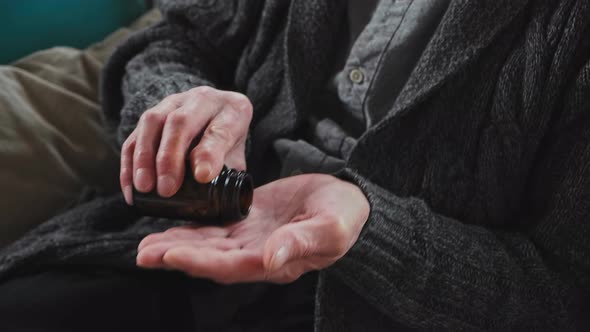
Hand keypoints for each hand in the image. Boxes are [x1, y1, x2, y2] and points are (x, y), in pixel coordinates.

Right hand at [120, 86, 252, 203]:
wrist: (217, 120)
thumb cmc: (230, 146)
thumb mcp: (240, 159)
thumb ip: (232, 177)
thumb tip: (222, 204)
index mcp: (233, 110)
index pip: (220, 129)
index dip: (209, 153)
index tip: (203, 177)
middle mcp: (203, 99)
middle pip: (181, 122)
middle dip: (170, 157)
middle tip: (166, 189)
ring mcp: (174, 102)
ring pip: (153, 122)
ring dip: (145, 157)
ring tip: (144, 187)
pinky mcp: (151, 115)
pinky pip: (135, 135)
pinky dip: (129, 162)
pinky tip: (131, 187)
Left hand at [136, 174, 369, 283]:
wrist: (348, 201)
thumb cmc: (345, 216)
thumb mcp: (331, 227)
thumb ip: (303, 242)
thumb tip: (272, 258)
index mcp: (276, 261)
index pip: (232, 266)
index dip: (200, 262)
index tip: (171, 254)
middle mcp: (258, 255)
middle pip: (211, 260)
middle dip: (177, 257)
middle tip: (143, 253)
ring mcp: (251, 239)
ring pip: (208, 245)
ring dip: (178, 245)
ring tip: (145, 245)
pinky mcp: (248, 220)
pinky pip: (216, 226)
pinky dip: (193, 227)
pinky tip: (172, 223)